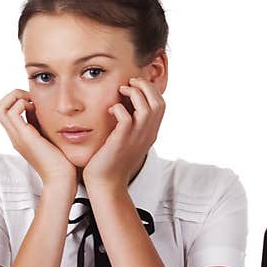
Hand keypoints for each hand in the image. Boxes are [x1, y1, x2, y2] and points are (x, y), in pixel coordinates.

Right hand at [0, 89, 76, 198]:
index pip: (6, 111)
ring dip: (17, 98)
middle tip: (31, 99)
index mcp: (20, 135)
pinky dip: (22, 104)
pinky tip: (37, 110)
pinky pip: (12, 113)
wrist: (61, 179)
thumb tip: (44, 110)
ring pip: (1, 108)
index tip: (35, 102)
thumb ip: (45, 125)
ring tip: (34, 104)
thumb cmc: (61, 161)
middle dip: (14, 95)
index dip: (17, 99)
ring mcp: (17, 137)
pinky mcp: (24, 137)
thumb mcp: (50, 137)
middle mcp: (14, 136)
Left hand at [82, 77, 164, 193]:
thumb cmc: (111, 161)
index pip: (161, 105)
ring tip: (122, 89)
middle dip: (145, 86)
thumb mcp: (127, 140)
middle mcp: (147, 135)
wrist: (106, 183)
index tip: (136, 84)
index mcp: (150, 133)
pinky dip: (119, 108)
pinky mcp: (121, 141)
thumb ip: (131, 125)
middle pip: (158, 103)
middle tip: (130, 82)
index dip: (151, 90)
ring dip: (135, 93)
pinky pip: (126, 118)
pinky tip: (111, 109)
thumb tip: (125, 105)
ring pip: (147, 108)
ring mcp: (136, 138)